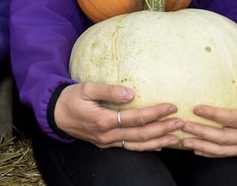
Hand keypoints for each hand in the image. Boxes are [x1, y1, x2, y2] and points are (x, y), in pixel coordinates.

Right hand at [54, 82, 182, 150]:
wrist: (54, 114)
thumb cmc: (70, 98)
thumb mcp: (86, 88)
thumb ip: (108, 90)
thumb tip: (131, 93)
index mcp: (103, 120)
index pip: (135, 118)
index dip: (155, 113)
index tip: (171, 106)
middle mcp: (107, 135)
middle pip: (140, 135)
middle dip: (162, 129)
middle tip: (181, 123)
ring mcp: (107, 142)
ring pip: (137, 145)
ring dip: (158, 141)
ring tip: (176, 138)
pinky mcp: (106, 143)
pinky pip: (129, 147)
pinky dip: (146, 147)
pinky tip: (158, 144)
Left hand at [180, 72, 236, 156]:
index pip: (234, 119)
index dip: (215, 114)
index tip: (197, 108)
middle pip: (224, 138)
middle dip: (203, 133)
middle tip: (184, 125)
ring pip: (223, 150)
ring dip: (203, 146)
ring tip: (184, 140)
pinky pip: (227, 154)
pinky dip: (210, 153)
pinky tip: (196, 149)